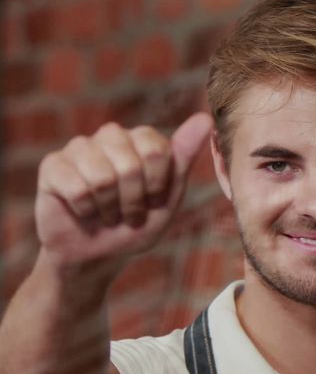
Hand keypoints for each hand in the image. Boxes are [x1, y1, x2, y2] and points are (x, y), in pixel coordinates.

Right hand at [34, 112, 212, 277]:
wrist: (98, 255)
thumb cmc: (136, 225)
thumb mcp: (168, 198)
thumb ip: (183, 159)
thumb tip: (204, 119)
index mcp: (142, 139)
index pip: (156, 149)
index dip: (156, 185)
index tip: (153, 200)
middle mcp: (110, 136)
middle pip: (131, 165)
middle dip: (134, 201)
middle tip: (129, 213)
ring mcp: (79, 147)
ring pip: (102, 177)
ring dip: (110, 208)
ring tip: (107, 213)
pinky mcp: (53, 164)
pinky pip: (77, 187)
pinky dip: (86, 210)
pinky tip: (83, 211)